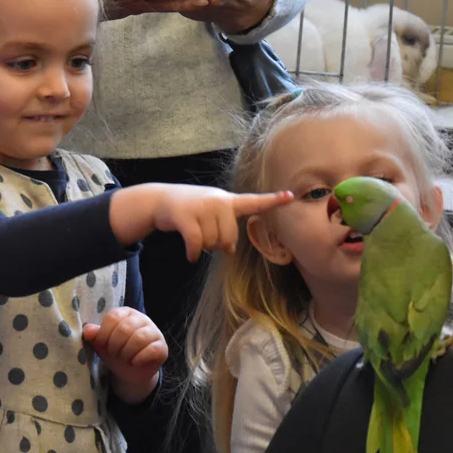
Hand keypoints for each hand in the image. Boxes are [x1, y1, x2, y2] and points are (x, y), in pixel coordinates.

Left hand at [82, 307, 167, 403]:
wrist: (131, 371)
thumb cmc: (116, 352)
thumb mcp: (102, 344)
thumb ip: (95, 336)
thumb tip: (87, 330)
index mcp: (125, 313)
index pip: (113, 317)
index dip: (104, 334)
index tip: (102, 345)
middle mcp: (141, 318)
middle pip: (125, 328)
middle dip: (115, 346)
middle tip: (114, 354)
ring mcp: (154, 332)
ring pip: (139, 338)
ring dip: (127, 353)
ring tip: (124, 359)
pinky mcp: (162, 347)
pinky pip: (152, 350)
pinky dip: (139, 359)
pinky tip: (134, 362)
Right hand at [110, 183, 293, 261]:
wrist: (160, 199)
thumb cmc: (191, 210)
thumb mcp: (211, 215)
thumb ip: (225, 228)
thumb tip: (230, 250)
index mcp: (228, 202)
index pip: (254, 202)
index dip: (273, 201)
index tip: (291, 196)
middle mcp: (218, 202)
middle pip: (229, 238)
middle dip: (217, 244)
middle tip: (204, 235)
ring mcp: (202, 207)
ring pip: (212, 243)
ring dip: (203, 248)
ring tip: (194, 235)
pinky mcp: (186, 216)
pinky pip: (197, 244)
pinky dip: (193, 253)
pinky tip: (190, 256)